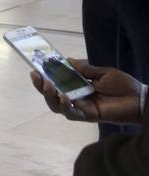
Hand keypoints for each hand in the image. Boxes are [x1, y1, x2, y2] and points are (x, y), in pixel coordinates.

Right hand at [28, 59, 142, 123]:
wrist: (140, 99)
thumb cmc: (124, 86)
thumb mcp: (103, 73)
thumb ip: (85, 69)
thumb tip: (67, 60)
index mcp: (79, 87)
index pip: (58, 82)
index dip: (46, 76)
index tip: (37, 67)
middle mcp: (77, 98)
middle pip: (52, 95)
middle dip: (41, 86)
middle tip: (36, 75)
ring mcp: (81, 108)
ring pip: (57, 106)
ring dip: (49, 96)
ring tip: (47, 85)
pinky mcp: (88, 116)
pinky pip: (72, 113)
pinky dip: (65, 106)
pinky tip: (63, 96)